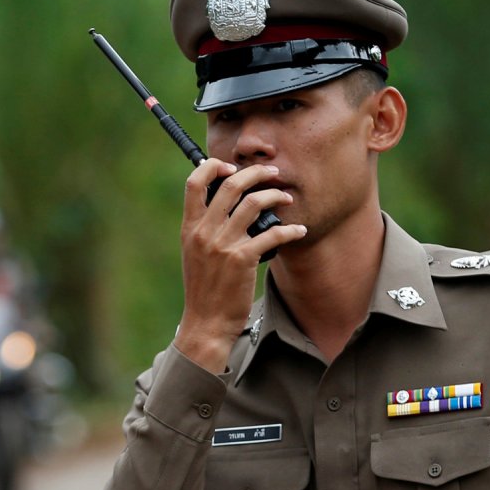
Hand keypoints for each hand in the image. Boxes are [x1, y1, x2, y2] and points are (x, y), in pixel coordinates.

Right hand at [174, 158, 305, 372]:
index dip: (213, 167)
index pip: (194, 182)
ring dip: (275, 196)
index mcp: (190, 228)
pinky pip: (272, 234)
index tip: (231, 167)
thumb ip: (205, 229)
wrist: (206, 322)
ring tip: (287, 198)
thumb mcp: (194, 254)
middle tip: (272, 173)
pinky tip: (299, 230)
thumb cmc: (204, 290)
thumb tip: (228, 206)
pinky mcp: (243, 259)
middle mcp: (204, 232)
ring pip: (254, 203)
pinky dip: (290, 230)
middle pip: (230, 185)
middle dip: (255, 173)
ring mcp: (223, 244)